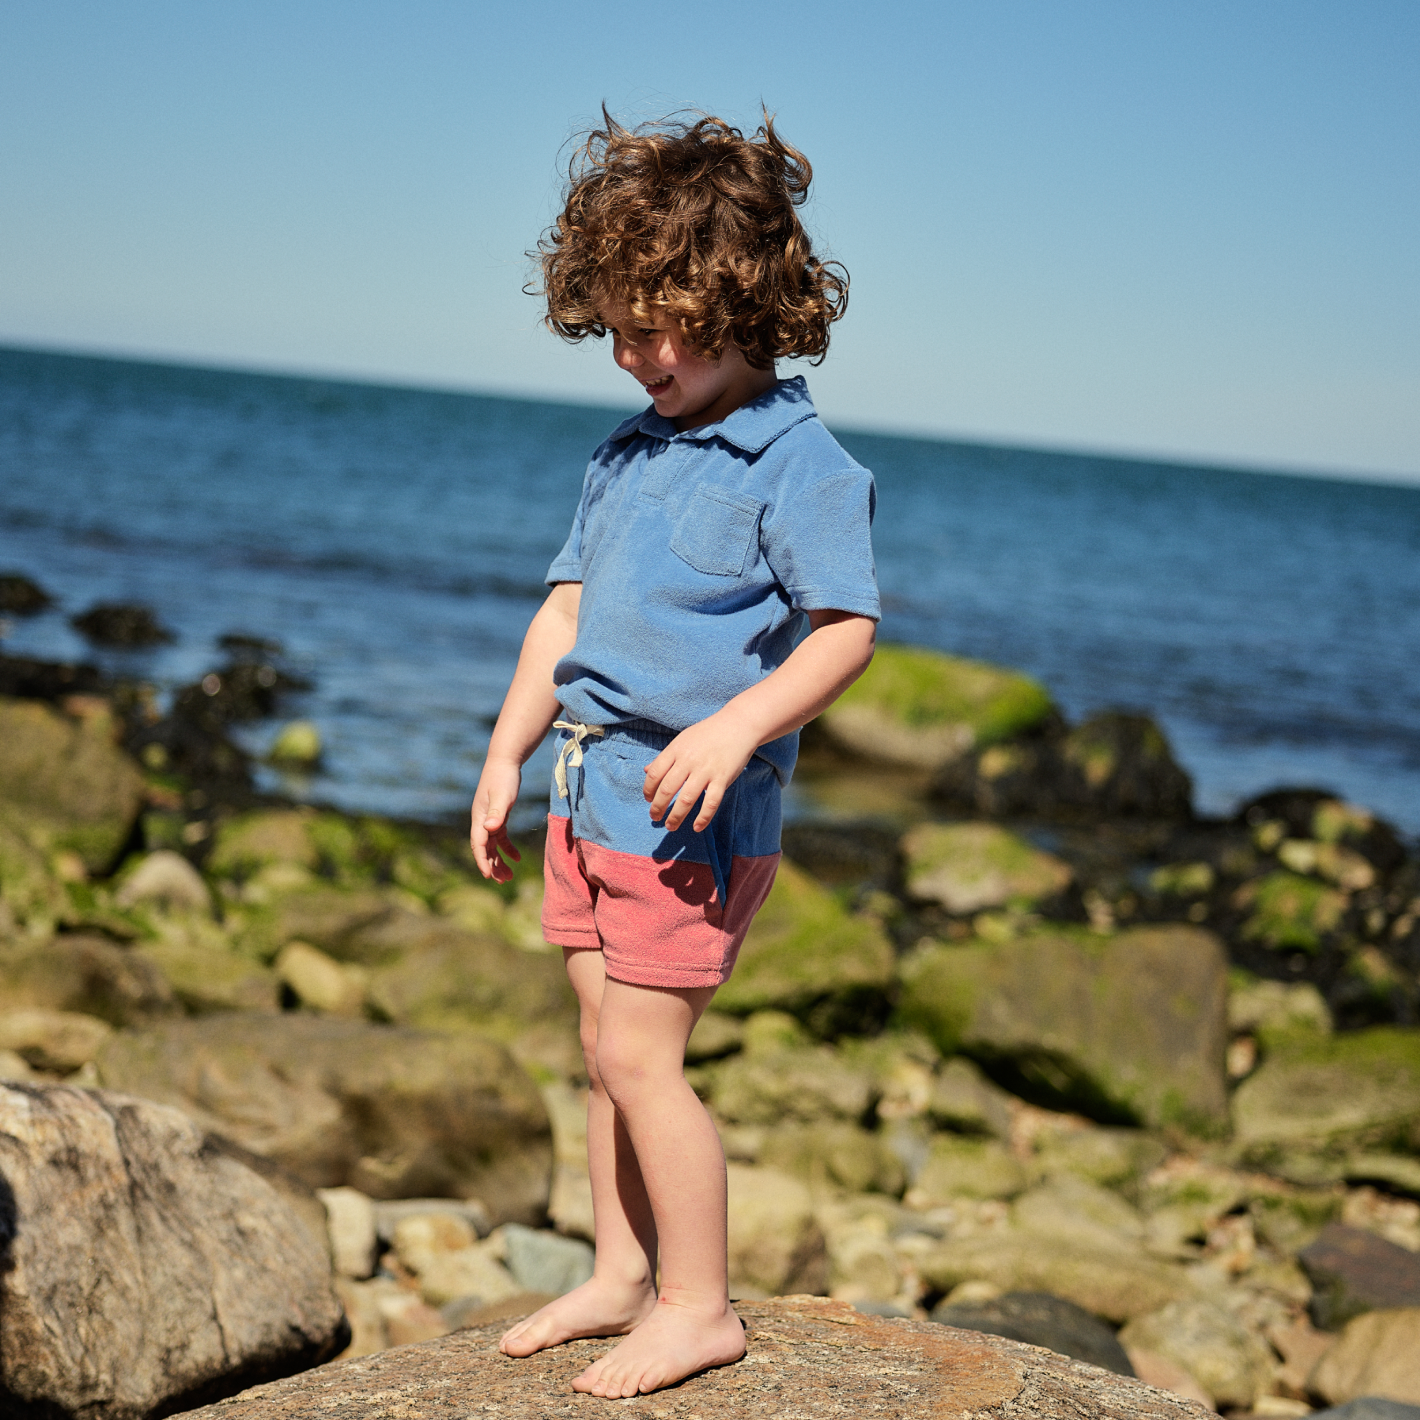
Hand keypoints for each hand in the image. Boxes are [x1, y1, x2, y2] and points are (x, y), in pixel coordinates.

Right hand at [471, 758, 522, 881]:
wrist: (505, 761)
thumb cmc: (504, 777)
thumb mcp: (503, 795)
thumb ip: (497, 812)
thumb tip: (489, 828)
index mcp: (479, 818)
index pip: (478, 844)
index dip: (482, 860)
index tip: (488, 876)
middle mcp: (481, 821)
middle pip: (485, 849)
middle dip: (492, 866)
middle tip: (503, 881)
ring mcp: (489, 819)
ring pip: (492, 846)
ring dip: (499, 861)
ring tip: (509, 876)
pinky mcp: (498, 816)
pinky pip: (501, 837)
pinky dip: (508, 848)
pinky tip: (517, 857)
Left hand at [643, 711, 757, 832]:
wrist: (738, 725)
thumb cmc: (708, 733)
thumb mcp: (682, 740)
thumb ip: (665, 757)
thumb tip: (647, 771)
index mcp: (676, 750)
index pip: (655, 774)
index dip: (648, 790)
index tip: (648, 800)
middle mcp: (689, 761)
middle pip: (667, 789)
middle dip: (658, 807)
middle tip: (655, 817)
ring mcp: (706, 770)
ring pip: (687, 799)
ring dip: (676, 816)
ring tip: (671, 826)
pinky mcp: (723, 778)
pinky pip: (711, 802)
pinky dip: (703, 818)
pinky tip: (696, 827)